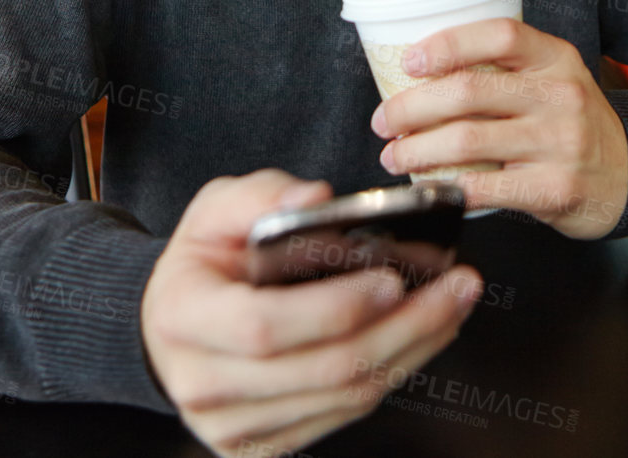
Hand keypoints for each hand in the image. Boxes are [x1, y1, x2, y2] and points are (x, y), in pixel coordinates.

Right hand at [141, 170, 480, 457]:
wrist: (169, 328)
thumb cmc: (202, 264)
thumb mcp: (213, 210)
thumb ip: (261, 195)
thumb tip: (317, 198)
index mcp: (185, 318)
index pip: (266, 327)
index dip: (335, 308)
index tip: (393, 278)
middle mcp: (204, 384)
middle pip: (325, 369)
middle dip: (406, 326)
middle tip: (458, 285)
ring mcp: (234, 427)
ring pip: (346, 398)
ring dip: (415, 350)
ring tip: (454, 304)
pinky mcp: (263, 446)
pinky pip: (345, 415)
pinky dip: (393, 373)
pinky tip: (423, 335)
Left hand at [372, 19, 627, 239]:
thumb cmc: (576, 124)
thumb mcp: (555, 80)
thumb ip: (506, 71)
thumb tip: (421, 74)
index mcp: (557, 59)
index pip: (499, 34)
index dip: (447, 44)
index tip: (410, 61)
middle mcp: (562, 96)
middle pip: (469, 91)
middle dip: (411, 107)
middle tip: (384, 121)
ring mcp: (561, 143)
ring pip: (467, 140)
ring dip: (417, 150)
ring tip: (396, 155)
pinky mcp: (555, 188)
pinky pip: (484, 188)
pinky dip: (446, 188)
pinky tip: (428, 188)